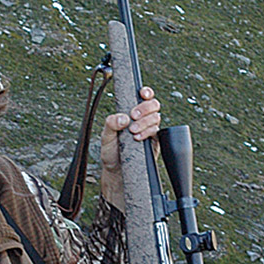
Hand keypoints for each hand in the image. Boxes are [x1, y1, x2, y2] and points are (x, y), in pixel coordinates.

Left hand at [100, 86, 160, 208]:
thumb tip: (123, 118)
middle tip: (133, 116)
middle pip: (154, 105)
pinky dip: (148, 133)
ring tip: (133, 131)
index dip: (146, 92)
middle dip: (145, 108)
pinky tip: (138, 138)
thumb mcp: (106, 136)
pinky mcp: (155, 142)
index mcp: (131, 112)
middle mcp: (143, 119)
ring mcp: (150, 130)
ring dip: (145, 122)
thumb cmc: (111, 151)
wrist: (117, 171)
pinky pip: (157, 133)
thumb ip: (111, 124)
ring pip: (156, 118)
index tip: (142, 94)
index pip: (144, 97)